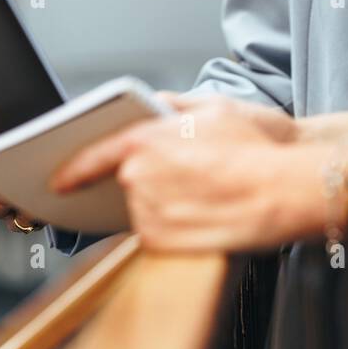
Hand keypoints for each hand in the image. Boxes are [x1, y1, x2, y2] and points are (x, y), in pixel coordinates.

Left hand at [51, 97, 309, 252]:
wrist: (288, 190)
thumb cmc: (258, 145)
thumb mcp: (216, 105)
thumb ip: (173, 104)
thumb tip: (151, 104)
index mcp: (145, 141)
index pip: (93, 156)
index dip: (73, 168)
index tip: (59, 178)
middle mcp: (139, 179)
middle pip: (125, 182)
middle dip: (145, 178)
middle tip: (182, 174)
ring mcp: (150, 215)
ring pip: (140, 209)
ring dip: (158, 202)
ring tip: (201, 191)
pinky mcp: (165, 244)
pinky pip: (155, 233)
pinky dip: (171, 224)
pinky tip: (201, 211)